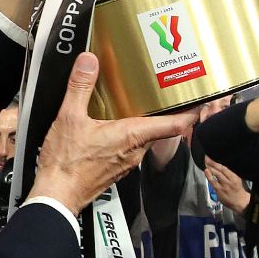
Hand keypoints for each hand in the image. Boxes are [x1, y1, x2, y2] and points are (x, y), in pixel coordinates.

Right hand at [30, 52, 196, 210]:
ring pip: (145, 140)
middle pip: (161, 130)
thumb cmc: (66, 163)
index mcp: (132, 136)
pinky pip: (130, 149)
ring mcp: (126, 162)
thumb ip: (80, 87)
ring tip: (139, 106)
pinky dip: (129, 136)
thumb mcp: (69, 118)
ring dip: (146, 124)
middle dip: (165, 113)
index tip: (201, 100)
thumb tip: (88, 62)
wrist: (56, 195)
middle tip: (167, 94)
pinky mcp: (115, 169)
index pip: (176, 125)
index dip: (192, 112)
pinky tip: (113, 128)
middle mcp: (135, 151)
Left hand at [205, 159, 250, 213]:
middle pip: (221, 170)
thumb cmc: (238, 190)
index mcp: (235, 177)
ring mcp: (224, 186)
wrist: (240, 202)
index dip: (217, 162)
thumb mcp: (237, 179)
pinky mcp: (220, 191)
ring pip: (217, 175)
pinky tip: (206, 172)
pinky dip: (209, 177)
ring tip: (206, 164)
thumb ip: (229, 173)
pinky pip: (213, 183)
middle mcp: (230, 181)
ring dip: (210, 169)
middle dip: (213, 163)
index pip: (225, 168)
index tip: (211, 157)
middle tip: (207, 158)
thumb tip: (219, 166)